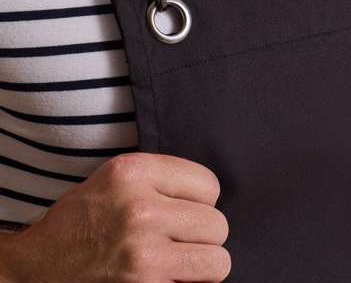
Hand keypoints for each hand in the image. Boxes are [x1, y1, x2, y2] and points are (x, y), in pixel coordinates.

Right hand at [3, 153, 230, 282]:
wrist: (37, 268)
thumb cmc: (84, 219)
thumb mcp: (117, 176)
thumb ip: (162, 178)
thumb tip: (213, 196)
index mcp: (134, 172)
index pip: (209, 184)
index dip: (201, 200)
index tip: (183, 209)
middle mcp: (140, 211)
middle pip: (217, 225)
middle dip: (202, 235)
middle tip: (178, 239)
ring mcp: (143, 256)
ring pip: (218, 261)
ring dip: (201, 265)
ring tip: (177, 261)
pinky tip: (164, 277)